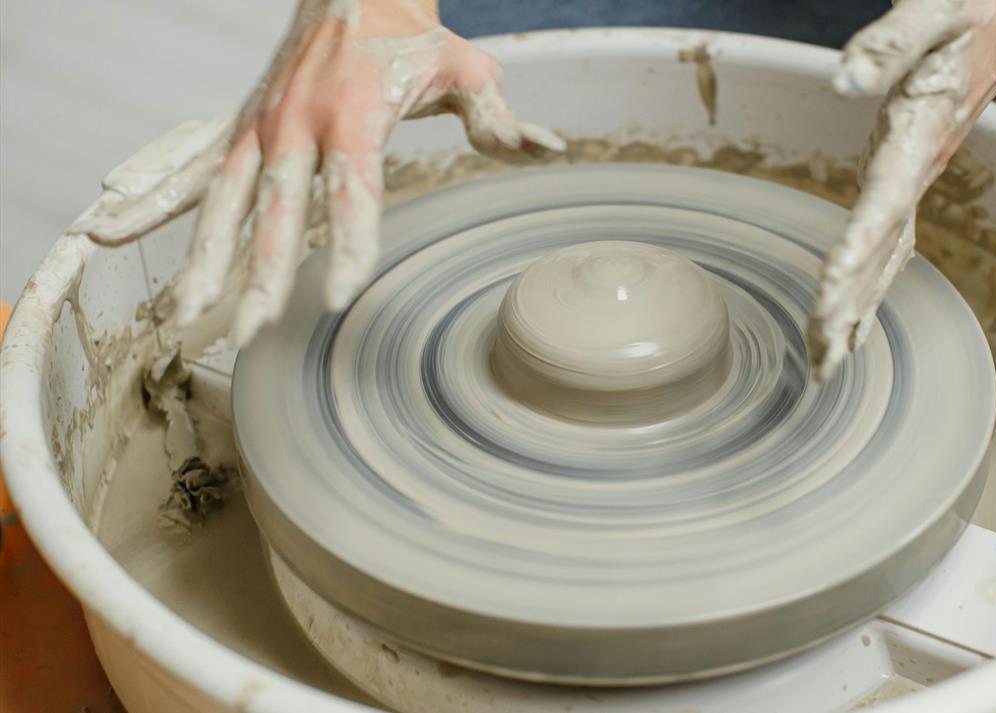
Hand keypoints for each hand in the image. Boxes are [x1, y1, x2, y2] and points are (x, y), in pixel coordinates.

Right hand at [70, 0, 563, 344]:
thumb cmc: (412, 37)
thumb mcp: (466, 69)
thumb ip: (499, 118)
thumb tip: (549, 148)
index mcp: (353, 114)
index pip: (352, 192)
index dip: (348, 245)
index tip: (339, 296)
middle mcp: (296, 122)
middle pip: (278, 211)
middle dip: (264, 274)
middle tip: (253, 330)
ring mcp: (260, 125)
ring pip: (224, 202)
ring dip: (203, 259)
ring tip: (184, 315)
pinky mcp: (241, 127)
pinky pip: (190, 170)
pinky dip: (152, 201)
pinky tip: (112, 232)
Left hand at [807, 0, 995, 380]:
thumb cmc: (965, 17)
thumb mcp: (930, 14)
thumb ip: (889, 44)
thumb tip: (843, 79)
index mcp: (921, 134)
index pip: (884, 200)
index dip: (859, 246)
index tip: (831, 289)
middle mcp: (921, 170)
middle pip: (882, 249)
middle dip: (850, 304)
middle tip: (822, 360)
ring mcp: (918, 181)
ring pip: (885, 258)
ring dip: (856, 310)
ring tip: (826, 363)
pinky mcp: (911, 181)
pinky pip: (890, 247)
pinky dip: (869, 287)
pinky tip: (853, 324)